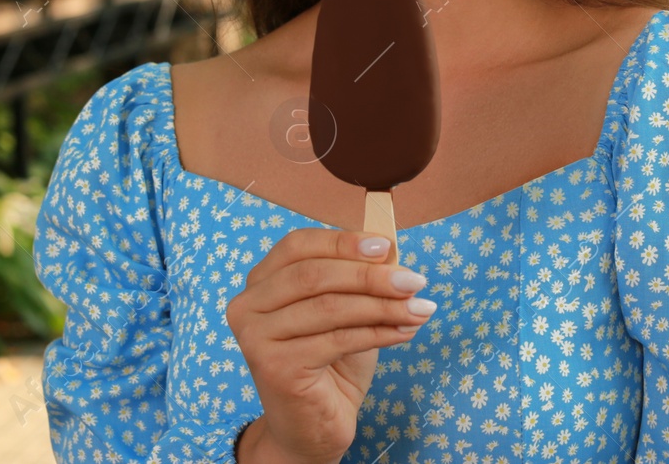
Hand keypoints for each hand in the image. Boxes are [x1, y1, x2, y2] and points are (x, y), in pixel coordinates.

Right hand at [226, 230, 435, 463]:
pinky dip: (378, 332)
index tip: (386, 246)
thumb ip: (357, 279)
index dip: (342, 241)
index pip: (299, 245)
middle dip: (371, 276)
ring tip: (420, 309)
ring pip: (330, 307)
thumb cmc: (330, 363)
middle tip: (415, 281)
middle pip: (314, 275)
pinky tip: (405, 331)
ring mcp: (256, 337)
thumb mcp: (345, 310)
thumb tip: (391, 251)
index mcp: (261, 281)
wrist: (313, 427)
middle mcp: (248, 306)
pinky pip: (337, 339)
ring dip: (383, 306)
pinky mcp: (274, 367)